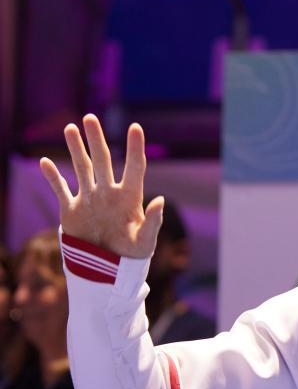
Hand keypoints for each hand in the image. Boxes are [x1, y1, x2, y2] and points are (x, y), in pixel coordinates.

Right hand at [39, 114, 163, 257]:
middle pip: (103, 160)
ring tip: (70, 128)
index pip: (134, 167)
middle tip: (90, 118)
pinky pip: (60, 189)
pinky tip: (44, 162)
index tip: (136, 127)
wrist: (108, 270)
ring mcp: (90, 199)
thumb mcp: (145, 240)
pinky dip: (52, 177)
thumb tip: (160, 200)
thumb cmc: (132, 255)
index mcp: (130, 197)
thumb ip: (153, 221)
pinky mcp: (72, 210)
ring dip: (75, 149)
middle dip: (96, 139)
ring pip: (81, 168)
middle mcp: (109, 193)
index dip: (135, 147)